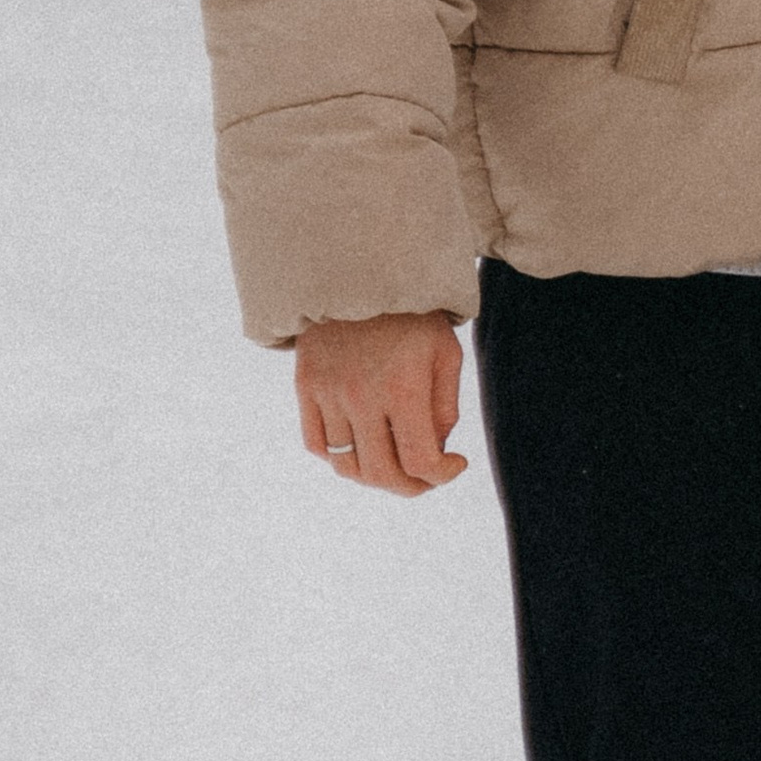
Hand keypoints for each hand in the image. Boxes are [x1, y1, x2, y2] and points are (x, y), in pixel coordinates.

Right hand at [294, 310, 467, 496]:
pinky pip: (316, 444)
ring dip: (374, 476)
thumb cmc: (413, 315)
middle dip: (410, 487)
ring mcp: (328, 393)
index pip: (420, 462)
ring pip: (346, 465)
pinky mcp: (306, 386)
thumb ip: (445, 407)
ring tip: (394, 463)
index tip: (455, 464)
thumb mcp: (445, 353)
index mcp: (403, 388)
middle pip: (381, 473)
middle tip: (425, 478)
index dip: (442, 476)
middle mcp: (361, 397)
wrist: (360, 273)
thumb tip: (436, 450)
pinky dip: (338, 457)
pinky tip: (361, 444)